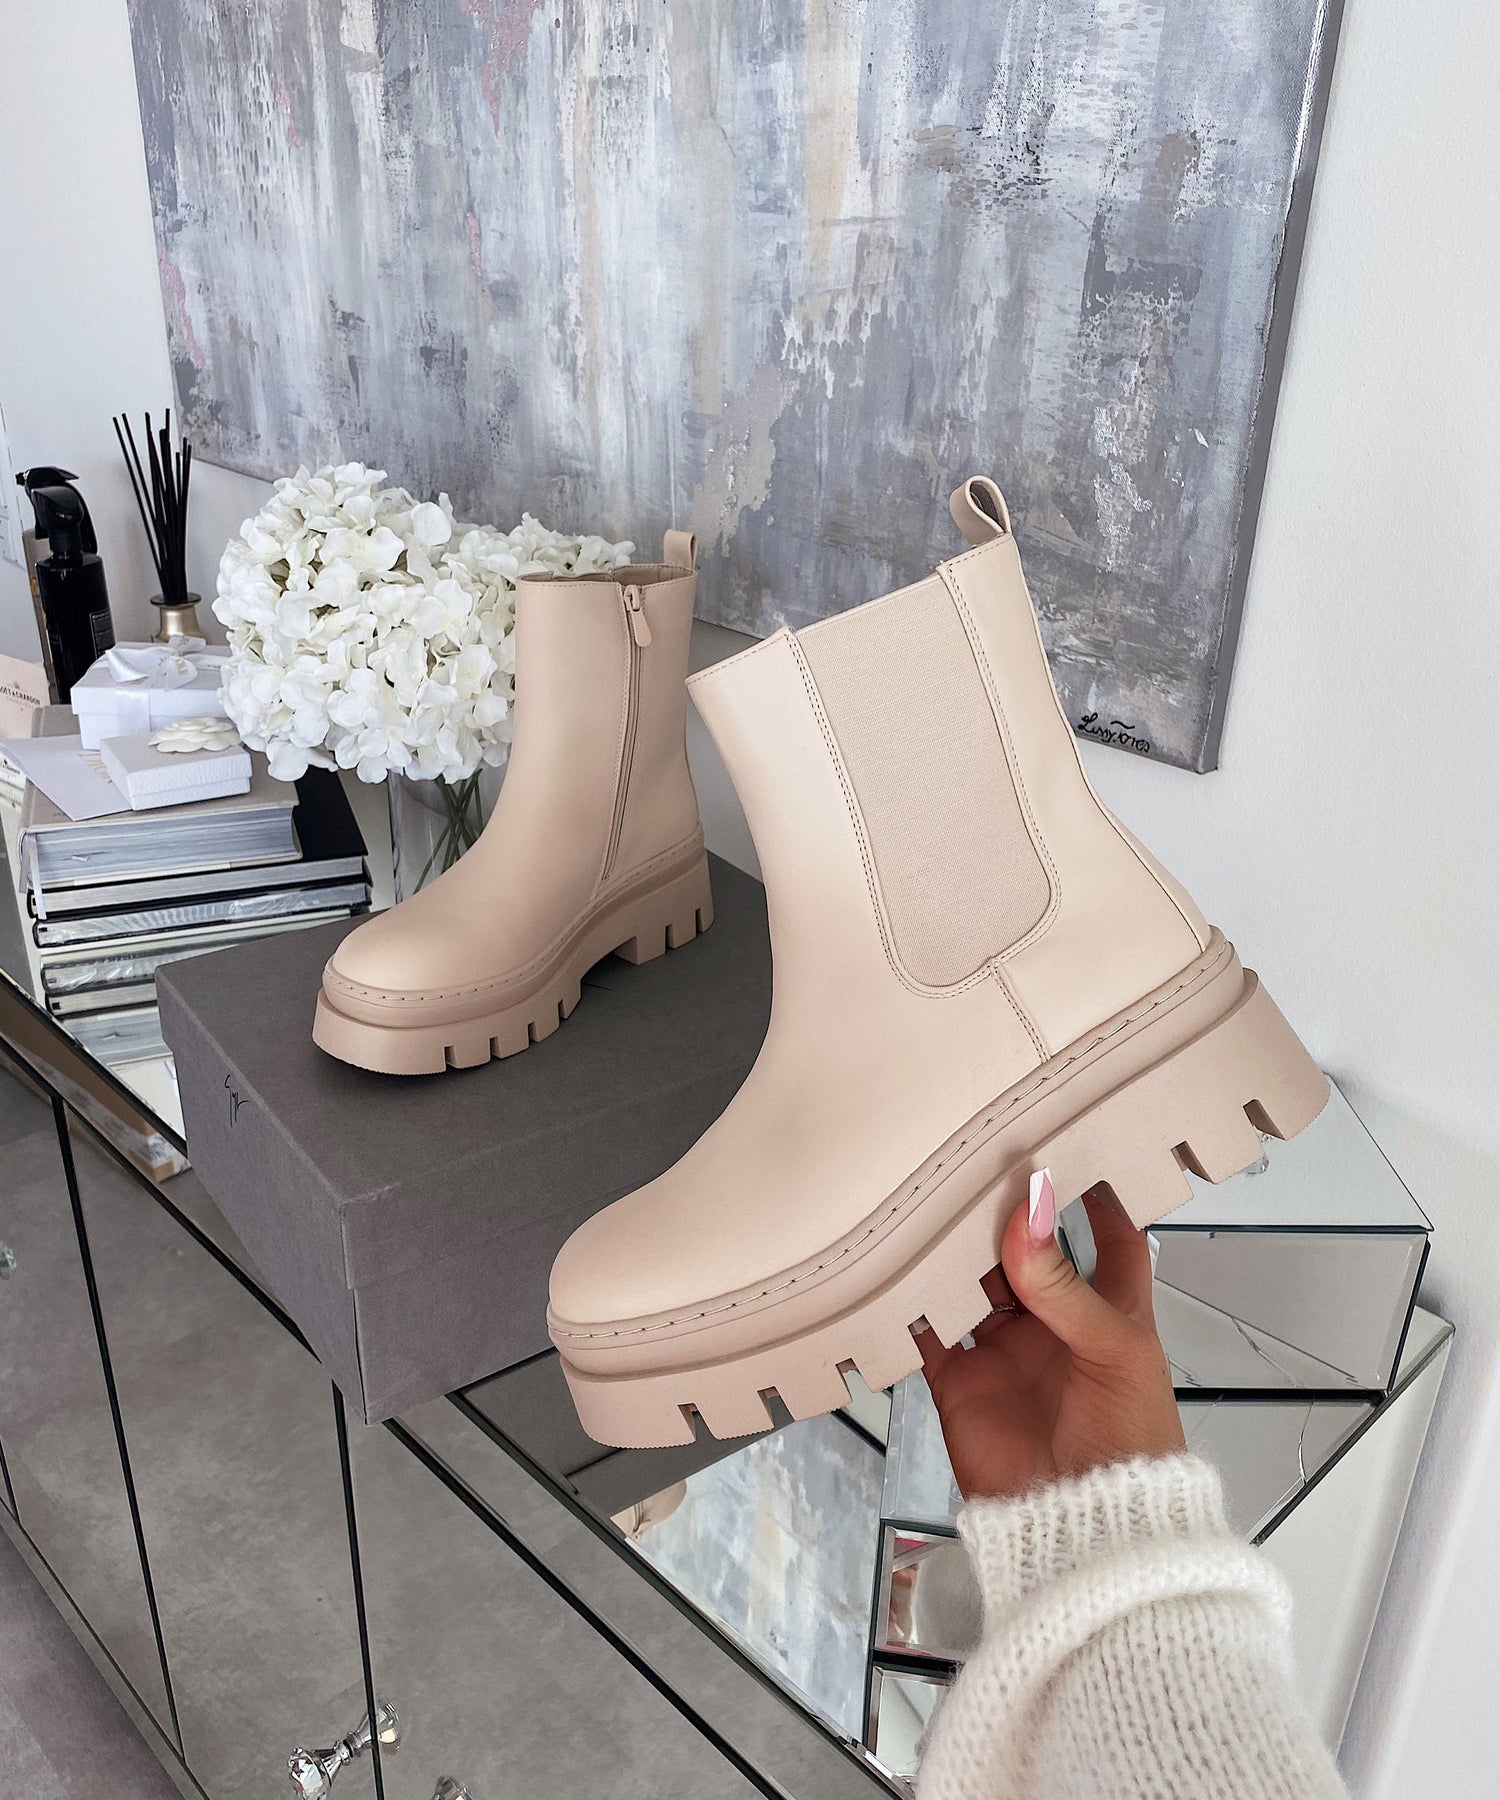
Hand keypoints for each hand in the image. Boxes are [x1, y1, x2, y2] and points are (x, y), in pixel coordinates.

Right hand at [918, 1173, 1185, 1501]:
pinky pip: (926, 1336)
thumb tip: (1025, 1216)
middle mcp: (1054, 1326)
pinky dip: (907, 1308)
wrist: (1087, 1532)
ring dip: (952, 1254)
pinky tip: (892, 1274)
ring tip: (928, 1207)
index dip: (1100, 1196)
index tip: (1077, 1145)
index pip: (1112, 1241)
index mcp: (1109, 1313)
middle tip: (976, 1165)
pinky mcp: (961, 1385)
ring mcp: (1005, 1354)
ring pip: (972, 1286)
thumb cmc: (1129, 1442)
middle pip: (1027, 1254)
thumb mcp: (1113, 1351)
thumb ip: (1064, 1285)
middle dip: (1004, 1216)